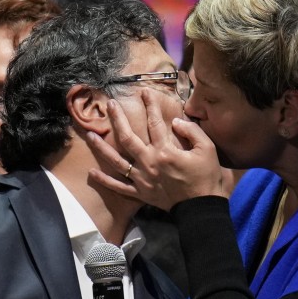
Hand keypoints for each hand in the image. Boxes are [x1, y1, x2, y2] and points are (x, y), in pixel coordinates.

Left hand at [86, 93, 226, 210]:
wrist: (201, 207)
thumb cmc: (207, 177)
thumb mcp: (207, 149)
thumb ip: (192, 132)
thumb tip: (176, 121)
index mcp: (165, 151)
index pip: (154, 123)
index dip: (150, 105)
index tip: (144, 91)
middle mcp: (149, 162)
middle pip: (127, 138)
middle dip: (117, 119)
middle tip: (109, 105)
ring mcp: (142, 179)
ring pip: (116, 161)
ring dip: (102, 148)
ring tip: (89, 136)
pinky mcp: (140, 193)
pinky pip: (119, 187)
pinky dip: (105, 181)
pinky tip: (92, 172)